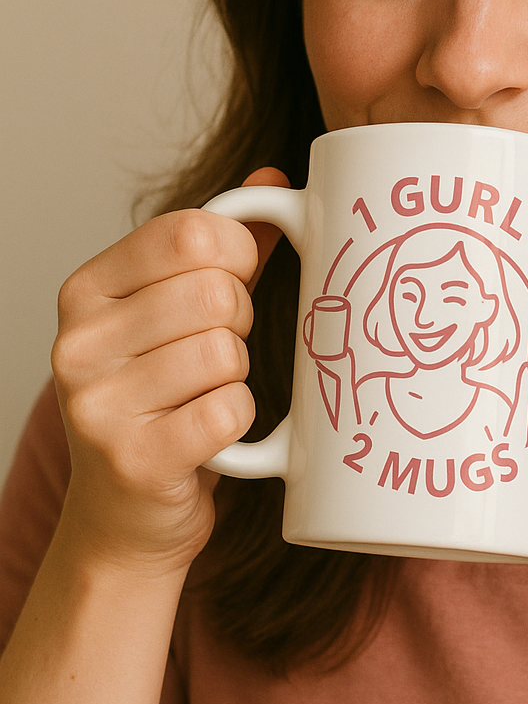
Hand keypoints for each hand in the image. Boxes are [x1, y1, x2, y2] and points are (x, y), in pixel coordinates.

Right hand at [50, 169, 286, 572]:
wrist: (126, 520)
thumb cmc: (164, 405)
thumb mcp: (179, 318)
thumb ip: (224, 250)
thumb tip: (272, 183)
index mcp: (86, 290)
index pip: (190, 231)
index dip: (237, 256)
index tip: (233, 284)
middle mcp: (78, 343)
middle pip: (215, 292)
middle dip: (239, 324)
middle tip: (215, 357)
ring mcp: (97, 404)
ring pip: (226, 352)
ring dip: (237, 377)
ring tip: (205, 397)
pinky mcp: (132, 459)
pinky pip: (230, 411)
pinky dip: (238, 423)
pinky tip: (209, 434)